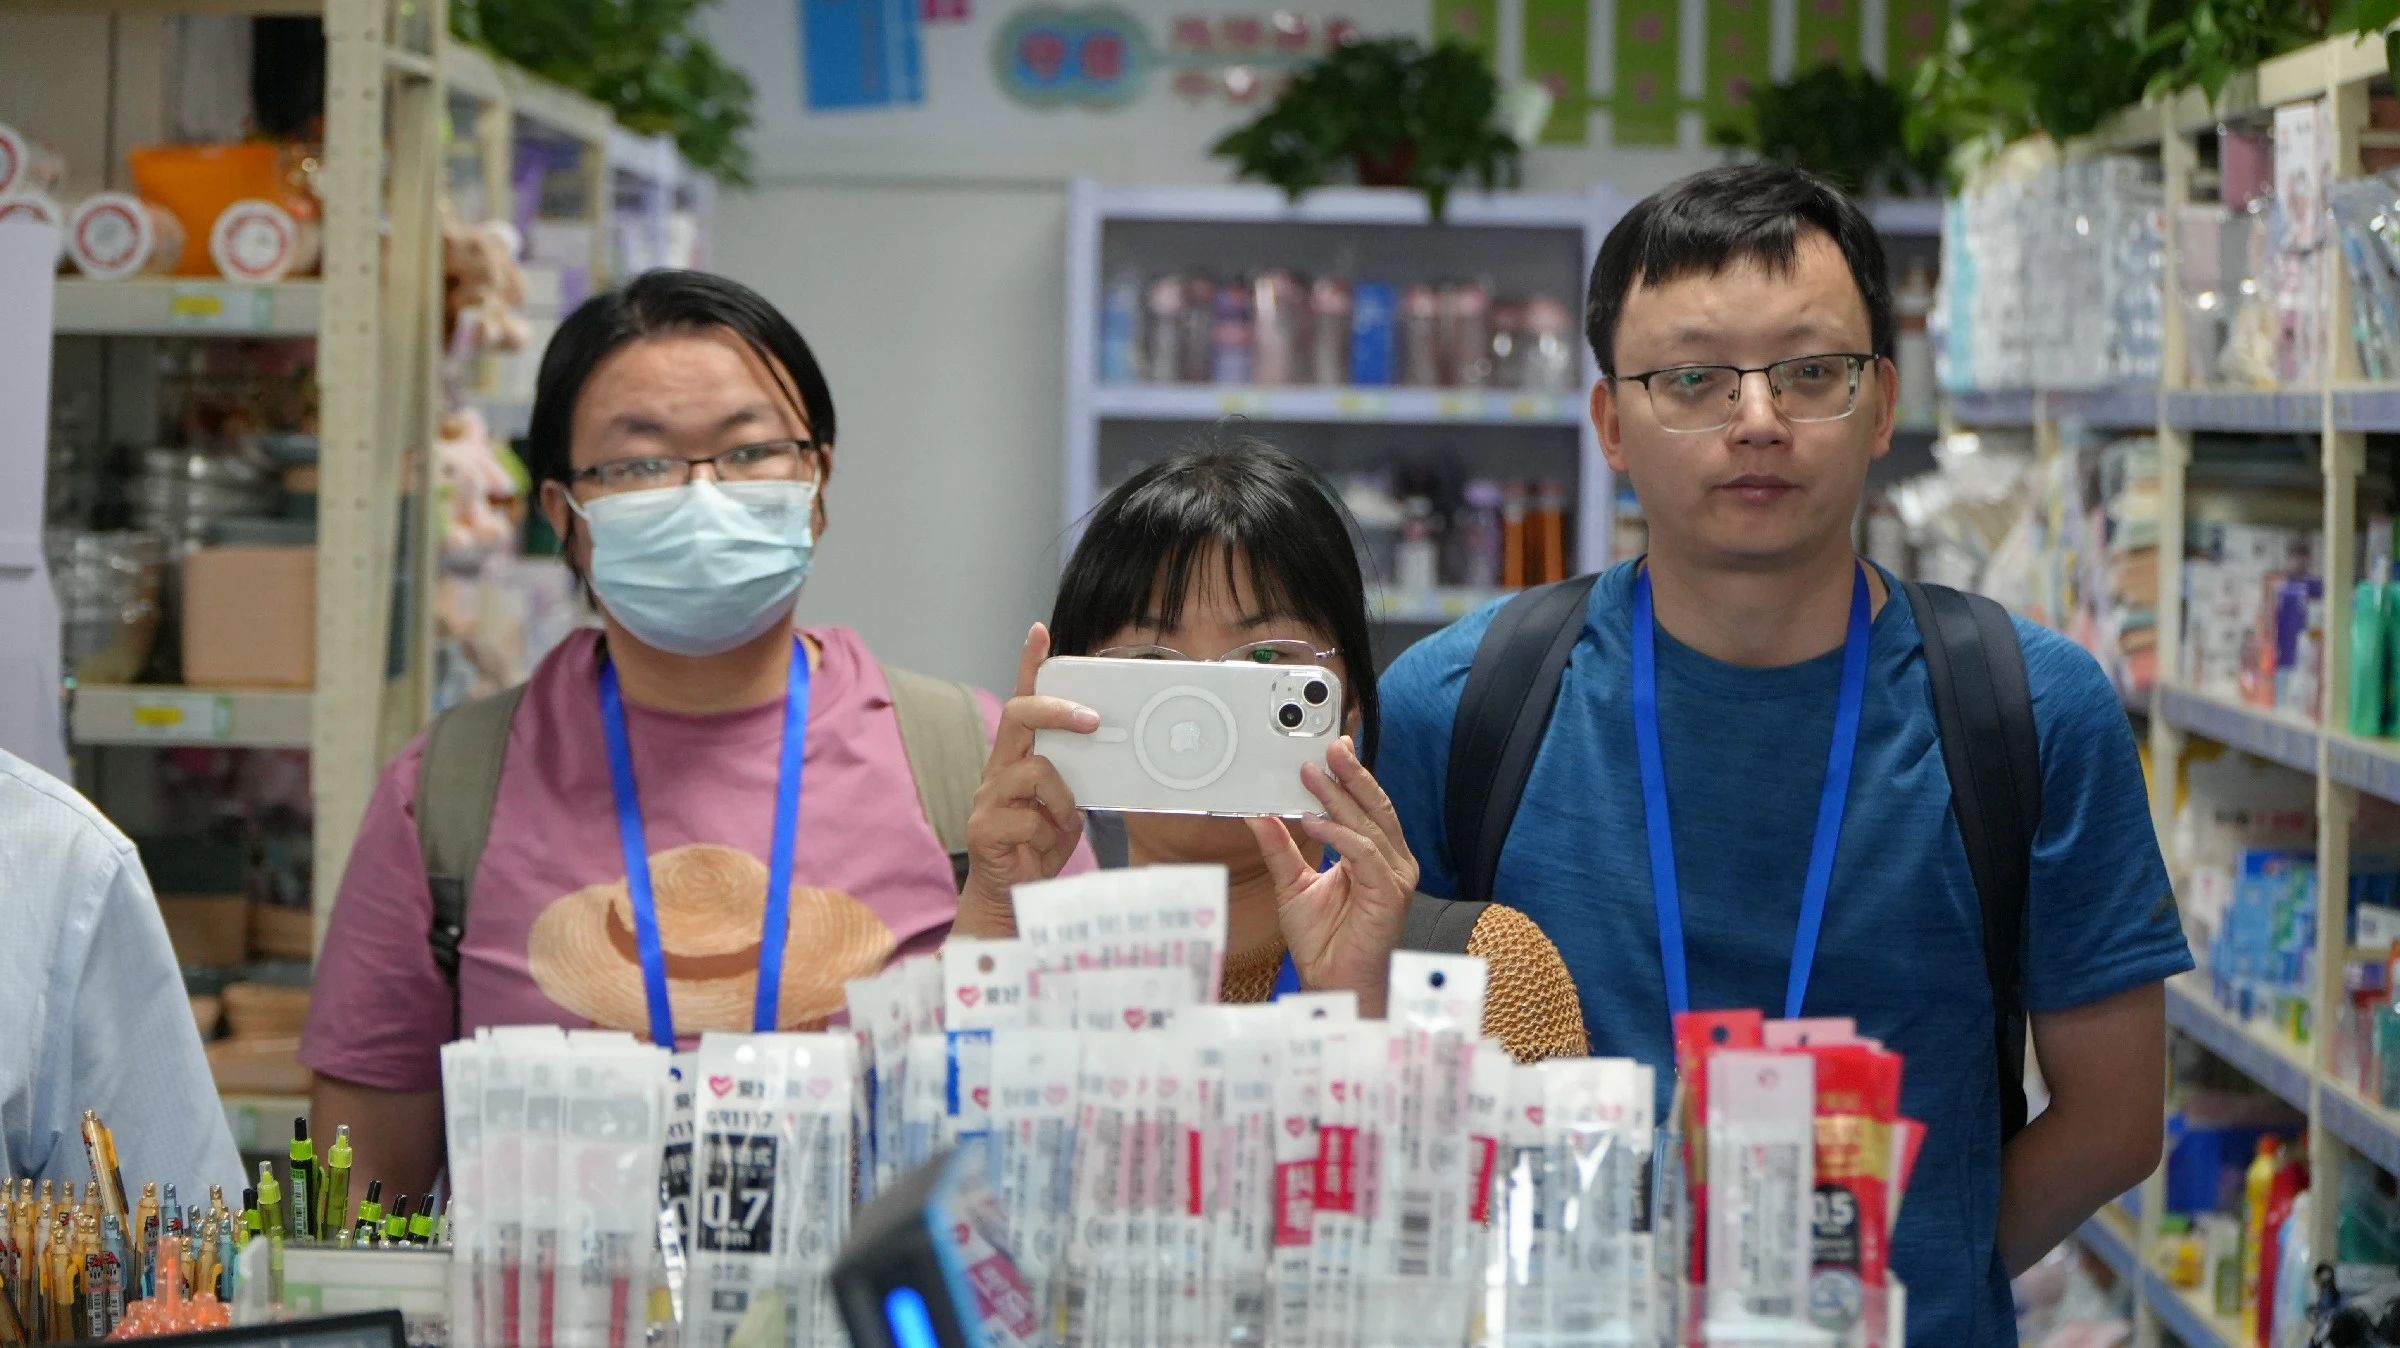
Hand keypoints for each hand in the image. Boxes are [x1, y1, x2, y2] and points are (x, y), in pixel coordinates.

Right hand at [955, 623, 1095, 937]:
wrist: (1012, 900)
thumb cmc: (1038, 846)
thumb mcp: (1065, 804)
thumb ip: (1076, 776)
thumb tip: (1111, 749)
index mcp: (1019, 758)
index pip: (1023, 701)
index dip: (1029, 665)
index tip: (1041, 630)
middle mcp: (999, 769)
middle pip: (1019, 715)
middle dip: (1058, 710)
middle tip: (1093, 721)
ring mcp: (988, 797)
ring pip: (1034, 770)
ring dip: (1062, 797)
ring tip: (1063, 822)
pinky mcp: (985, 827)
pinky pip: (1027, 816)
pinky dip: (1047, 831)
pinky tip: (1043, 845)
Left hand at [1248, 736, 1419, 1017]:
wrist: (1333, 982)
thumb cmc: (1323, 940)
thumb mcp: (1292, 884)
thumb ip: (1280, 848)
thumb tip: (1258, 814)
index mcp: (1373, 855)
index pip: (1365, 806)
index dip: (1351, 776)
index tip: (1330, 748)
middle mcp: (1389, 861)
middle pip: (1373, 806)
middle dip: (1350, 774)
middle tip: (1328, 746)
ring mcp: (1394, 875)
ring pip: (1368, 824)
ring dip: (1339, 797)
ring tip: (1312, 776)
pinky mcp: (1389, 892)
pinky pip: (1364, 853)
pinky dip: (1339, 834)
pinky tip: (1314, 821)